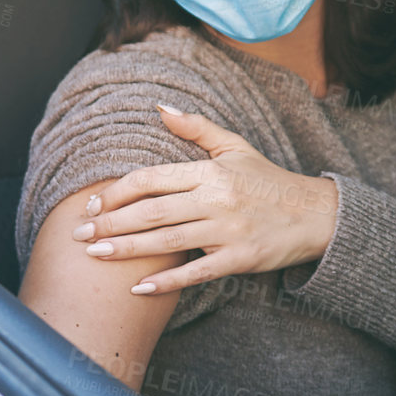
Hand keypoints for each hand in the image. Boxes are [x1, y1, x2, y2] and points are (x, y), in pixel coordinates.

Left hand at [72, 104, 338, 294]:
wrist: (316, 215)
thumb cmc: (268, 180)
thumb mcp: (235, 147)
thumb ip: (196, 128)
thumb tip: (159, 108)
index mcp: (210, 171)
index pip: (152, 178)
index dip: (118, 191)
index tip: (93, 203)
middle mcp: (216, 200)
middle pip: (151, 211)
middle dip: (110, 223)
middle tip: (79, 233)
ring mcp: (227, 232)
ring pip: (166, 241)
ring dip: (126, 250)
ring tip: (95, 255)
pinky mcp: (239, 260)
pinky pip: (196, 273)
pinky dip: (167, 282)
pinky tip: (138, 288)